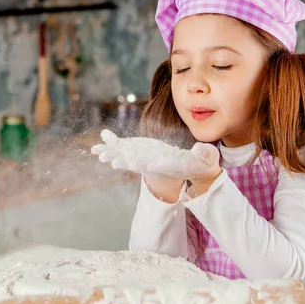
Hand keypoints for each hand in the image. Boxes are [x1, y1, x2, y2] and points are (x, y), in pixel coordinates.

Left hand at [91, 130, 220, 182]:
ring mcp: (146, 157)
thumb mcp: (206, 159)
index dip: (146, 164)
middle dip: (124, 162)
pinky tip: (105, 135)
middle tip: (111, 161)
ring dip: (112, 154)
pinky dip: (115, 141)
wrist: (190, 168)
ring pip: (126, 156)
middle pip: (136, 164)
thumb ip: (204, 155)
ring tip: (98, 152)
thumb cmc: (200, 163)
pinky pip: (126, 146)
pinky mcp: (142, 151)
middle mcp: (154, 163)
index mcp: (168, 165)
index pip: (157, 166)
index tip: (136, 163)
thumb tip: (200, 150)